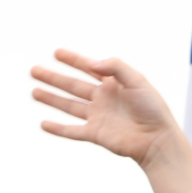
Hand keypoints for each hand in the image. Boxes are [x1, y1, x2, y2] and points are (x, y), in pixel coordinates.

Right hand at [31, 49, 177, 164]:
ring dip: (52, 99)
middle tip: (34, 70)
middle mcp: (103, 99)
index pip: (88, 68)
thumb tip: (92, 63)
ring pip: (69, 106)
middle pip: (73, 86)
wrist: (157, 139)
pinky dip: (58, 129)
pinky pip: (73, 131)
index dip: (73, 60)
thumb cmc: (153, 109)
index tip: (56, 52)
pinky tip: (44, 124)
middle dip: (54, 78)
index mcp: (114, 84)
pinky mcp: (96, 134)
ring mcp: (98, 117)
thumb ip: (115, 67)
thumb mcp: (138, 80)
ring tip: (34, 92)